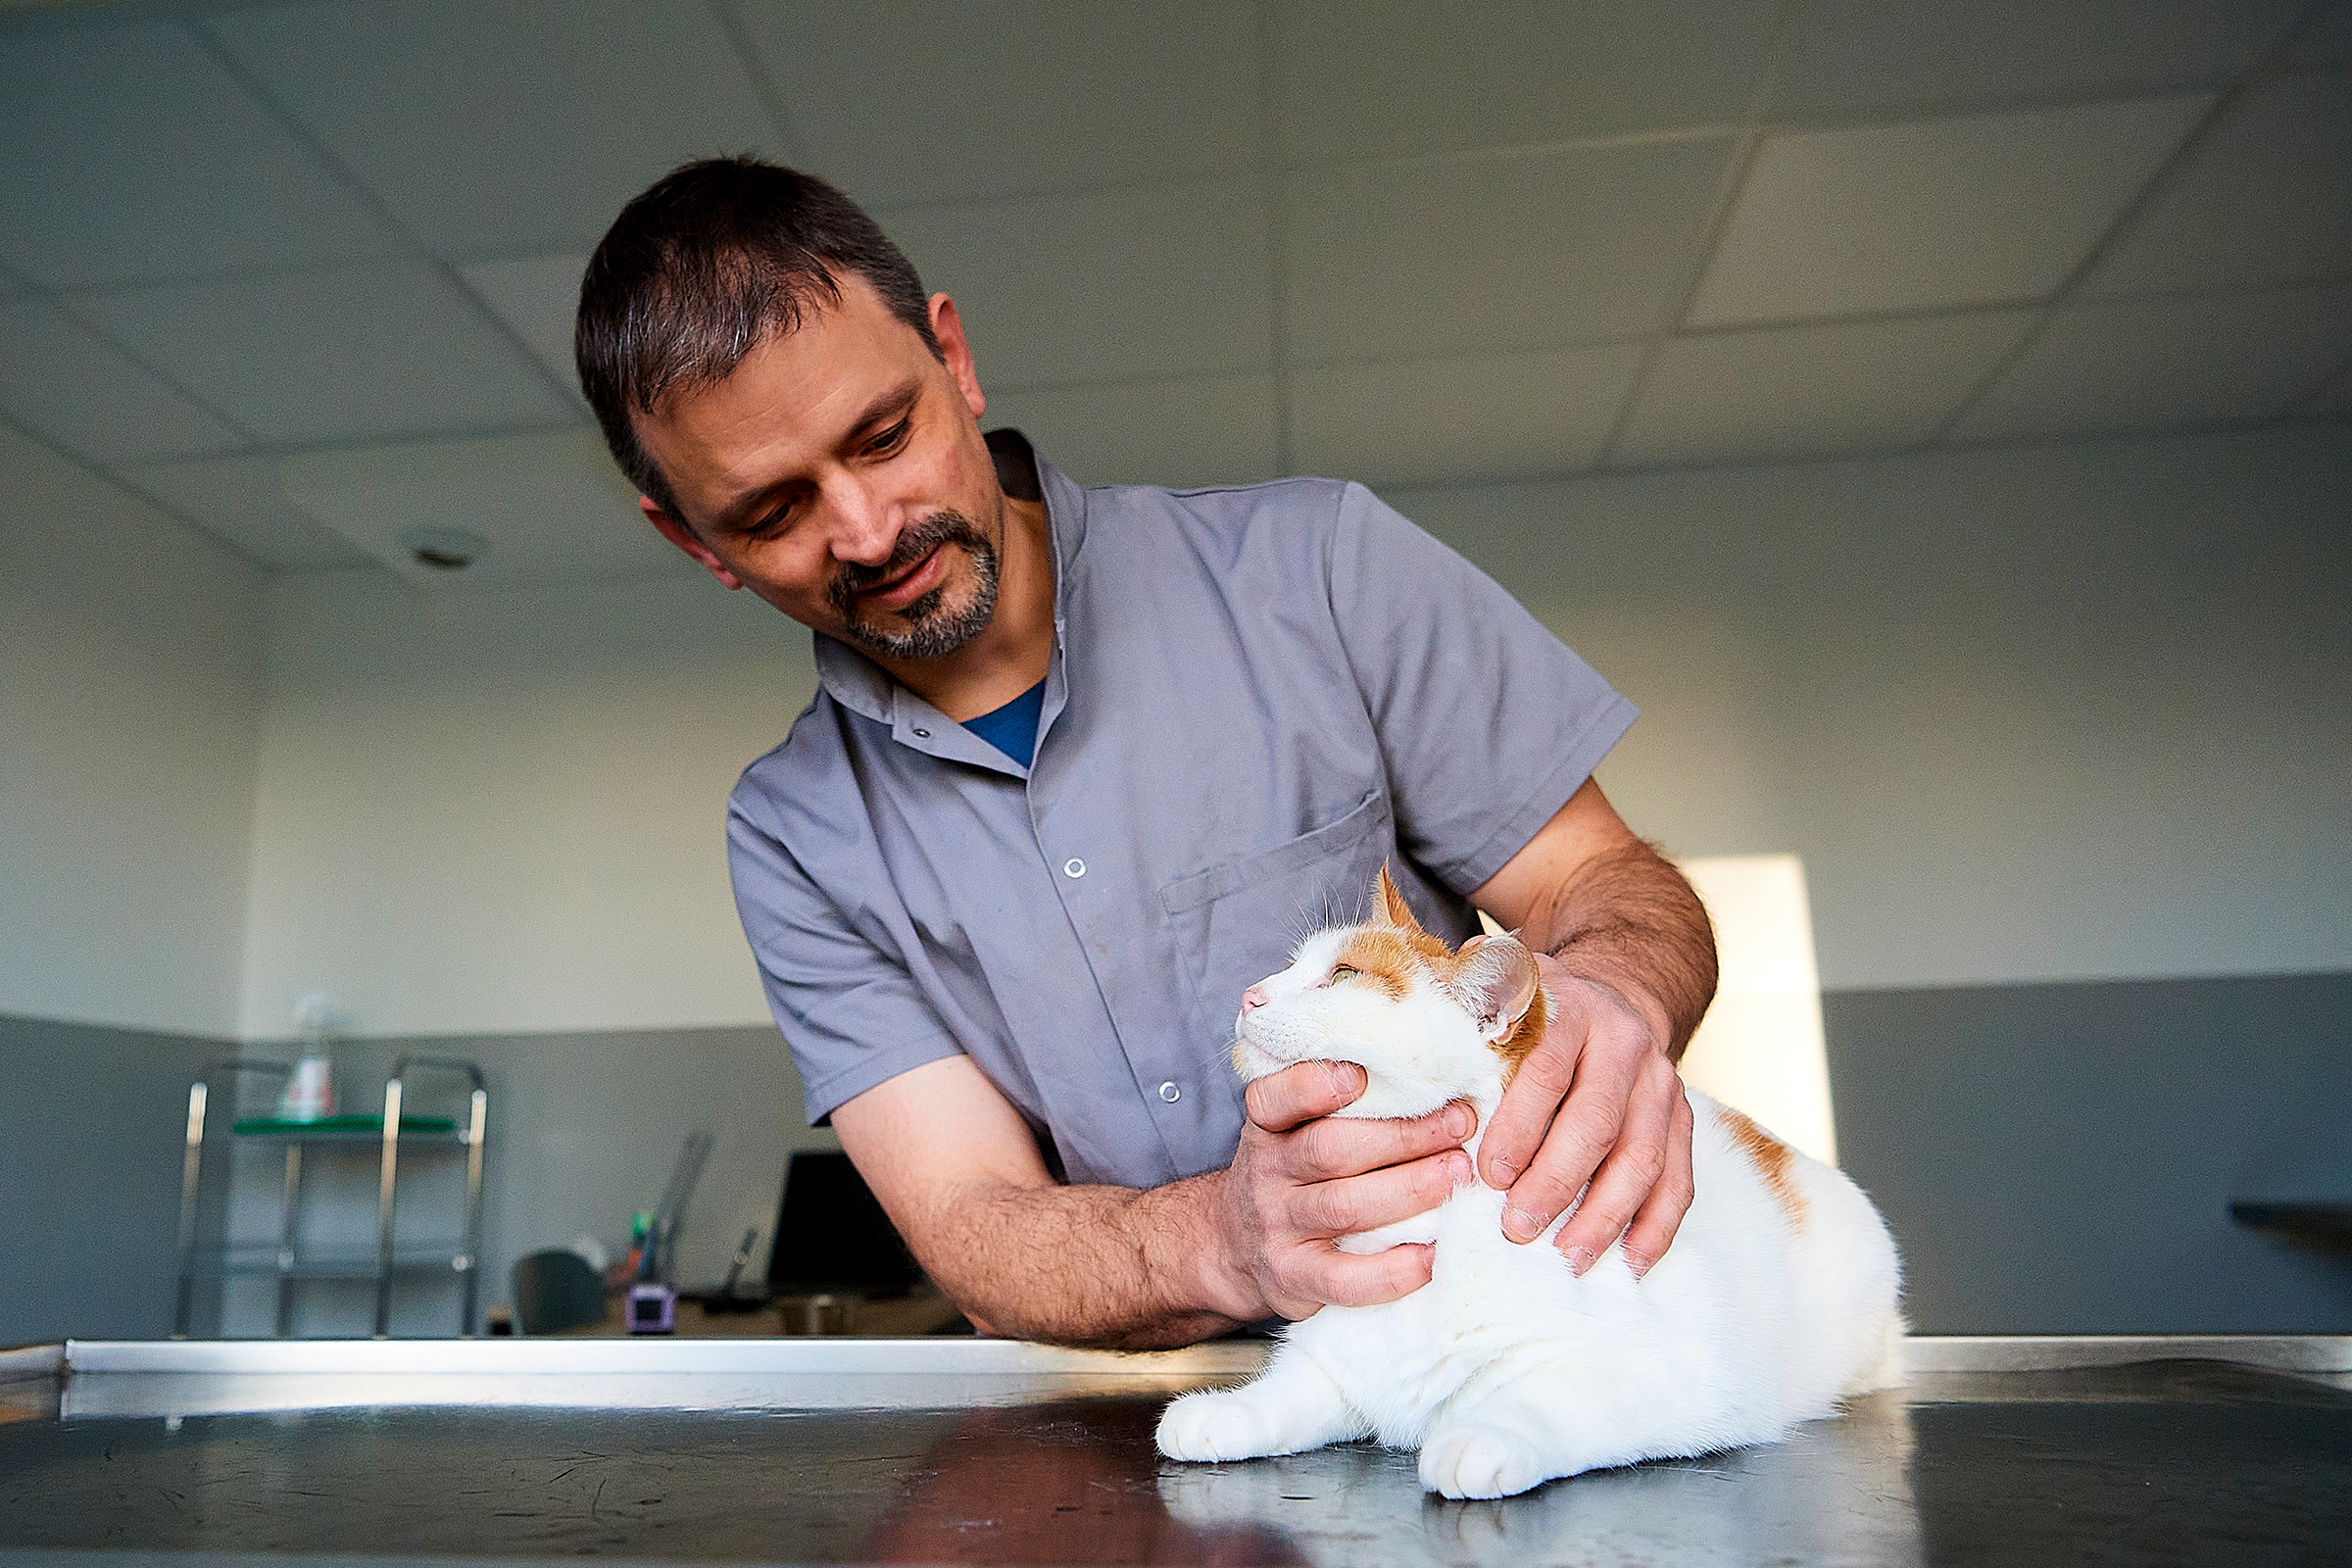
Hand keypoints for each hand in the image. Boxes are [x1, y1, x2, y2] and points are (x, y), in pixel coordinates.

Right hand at [1211, 1060, 1473, 1320]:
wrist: (1238, 1247)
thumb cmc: (1294, 1174)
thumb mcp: (1293, 1129)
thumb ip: (1339, 1106)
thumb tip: (1430, 1083)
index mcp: (1267, 1127)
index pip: (1274, 1100)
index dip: (1313, 1086)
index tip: (1362, 1076)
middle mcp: (1266, 1174)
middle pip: (1330, 1150)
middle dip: (1403, 1135)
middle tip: (1460, 1124)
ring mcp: (1278, 1228)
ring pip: (1344, 1207)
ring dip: (1410, 1189)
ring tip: (1458, 1174)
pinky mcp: (1296, 1278)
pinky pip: (1345, 1279)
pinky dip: (1394, 1270)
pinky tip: (1434, 1255)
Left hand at [1476, 951, 1692, 1276]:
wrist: (1609, 999)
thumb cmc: (1531, 1014)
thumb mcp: (1497, 995)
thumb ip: (1464, 1020)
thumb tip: (1410, 1054)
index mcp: (1572, 1011)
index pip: (1547, 1073)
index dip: (1519, 1128)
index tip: (1489, 1176)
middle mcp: (1625, 1043)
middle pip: (1597, 1123)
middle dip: (1556, 1184)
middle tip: (1517, 1230)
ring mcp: (1661, 1084)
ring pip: (1643, 1158)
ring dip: (1606, 1216)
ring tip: (1567, 1258)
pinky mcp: (1683, 1121)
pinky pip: (1678, 1181)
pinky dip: (1656, 1227)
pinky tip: (1627, 1263)